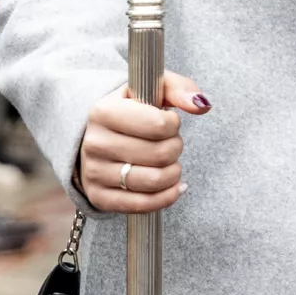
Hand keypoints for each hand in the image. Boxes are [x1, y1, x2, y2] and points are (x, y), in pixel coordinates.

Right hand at [78, 71, 208, 214]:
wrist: (95, 138)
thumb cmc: (129, 112)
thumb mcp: (150, 90)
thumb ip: (179, 89)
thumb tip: (201, 105)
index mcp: (104, 111)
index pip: (158, 125)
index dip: (173, 124)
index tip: (169, 122)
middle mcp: (95, 143)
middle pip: (160, 154)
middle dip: (176, 148)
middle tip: (171, 143)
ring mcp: (94, 173)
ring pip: (154, 181)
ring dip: (174, 173)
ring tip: (171, 163)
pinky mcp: (99, 197)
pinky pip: (143, 205)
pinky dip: (167, 197)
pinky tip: (174, 186)